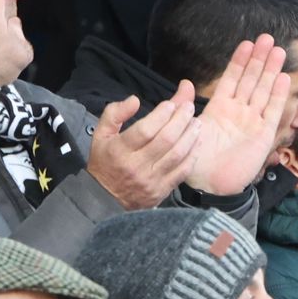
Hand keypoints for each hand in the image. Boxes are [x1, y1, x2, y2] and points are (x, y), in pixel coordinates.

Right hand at [84, 82, 201, 210]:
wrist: (105, 199)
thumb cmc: (104, 162)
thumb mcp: (100, 134)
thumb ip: (114, 113)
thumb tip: (134, 100)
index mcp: (119, 150)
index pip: (145, 130)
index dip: (161, 115)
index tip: (171, 104)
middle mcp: (136, 165)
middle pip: (165, 140)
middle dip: (180, 121)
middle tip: (189, 108)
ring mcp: (151, 180)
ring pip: (177, 155)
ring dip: (190, 136)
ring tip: (196, 123)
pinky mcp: (161, 190)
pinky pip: (182, 171)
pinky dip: (192, 156)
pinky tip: (197, 143)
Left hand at [186, 36, 290, 195]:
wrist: (207, 183)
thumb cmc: (195, 157)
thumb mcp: (186, 127)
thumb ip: (184, 105)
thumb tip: (185, 83)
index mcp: (219, 108)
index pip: (232, 78)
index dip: (240, 61)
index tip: (247, 43)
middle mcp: (238, 111)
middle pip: (251, 80)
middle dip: (259, 59)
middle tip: (267, 38)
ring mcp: (252, 122)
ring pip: (263, 91)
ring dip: (271, 71)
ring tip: (278, 51)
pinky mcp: (263, 135)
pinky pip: (272, 112)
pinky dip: (278, 95)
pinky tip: (283, 78)